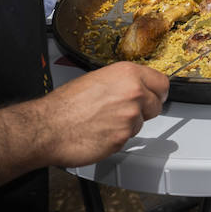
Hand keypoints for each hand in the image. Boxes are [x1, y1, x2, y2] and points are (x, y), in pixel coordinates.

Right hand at [34, 62, 169, 167]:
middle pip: (156, 104)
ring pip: (141, 123)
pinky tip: (100, 132)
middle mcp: (133, 93)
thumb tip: (136, 86)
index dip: (157, 91)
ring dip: (128, 125)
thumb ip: (122, 82)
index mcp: (127, 73)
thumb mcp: (97, 78)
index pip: (162, 83)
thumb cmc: (65, 104)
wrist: (48, 127)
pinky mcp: (123, 138)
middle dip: (145, 109)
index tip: (155, 96)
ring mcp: (130, 116)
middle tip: (124, 111)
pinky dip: (117, 138)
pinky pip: (128, 138)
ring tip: (104, 121)